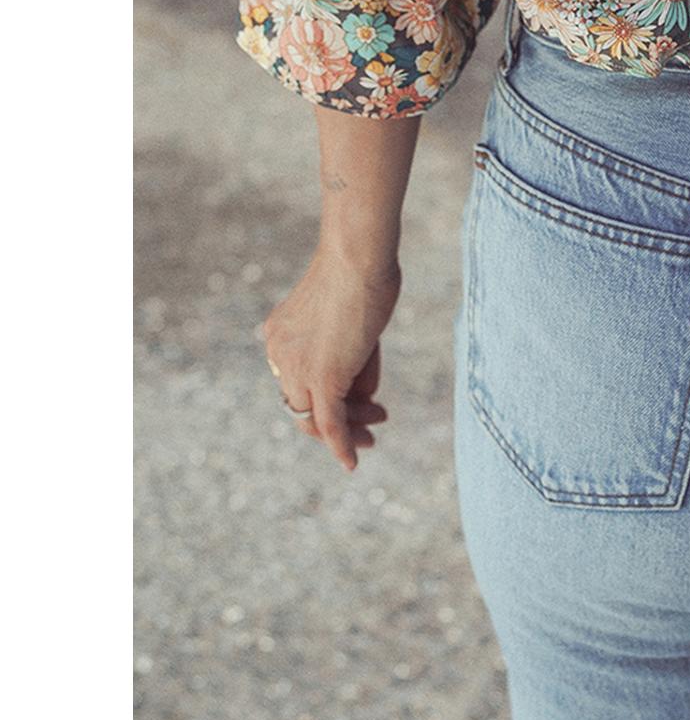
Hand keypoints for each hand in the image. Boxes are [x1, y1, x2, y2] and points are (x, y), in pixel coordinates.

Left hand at [262, 247, 401, 471]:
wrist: (358, 257)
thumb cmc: (362, 272)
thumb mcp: (350, 319)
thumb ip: (350, 358)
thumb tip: (363, 397)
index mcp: (279, 336)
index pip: (300, 380)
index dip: (327, 393)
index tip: (359, 396)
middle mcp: (279, 355)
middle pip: (305, 403)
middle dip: (339, 415)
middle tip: (373, 420)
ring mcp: (298, 369)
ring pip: (320, 416)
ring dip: (352, 425)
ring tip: (379, 421)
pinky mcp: (322, 379)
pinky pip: (330, 423)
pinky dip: (341, 445)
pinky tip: (352, 461)